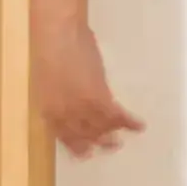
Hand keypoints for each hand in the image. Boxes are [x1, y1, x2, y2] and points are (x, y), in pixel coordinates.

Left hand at [32, 21, 143, 159]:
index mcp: (48, 110)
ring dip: (113, 135)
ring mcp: (82, 107)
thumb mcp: (48, 79)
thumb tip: (71, 104)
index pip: (63, 137)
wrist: (58, 33)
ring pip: (102, 128)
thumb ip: (59, 96)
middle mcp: (64, 114)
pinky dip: (129, 121)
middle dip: (97, 143)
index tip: (86, 152)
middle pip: (85, 136)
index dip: (76, 146)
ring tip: (120, 140)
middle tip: (109, 146)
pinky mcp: (99, 97)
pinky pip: (117, 115)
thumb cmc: (48, 49)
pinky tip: (138, 125)